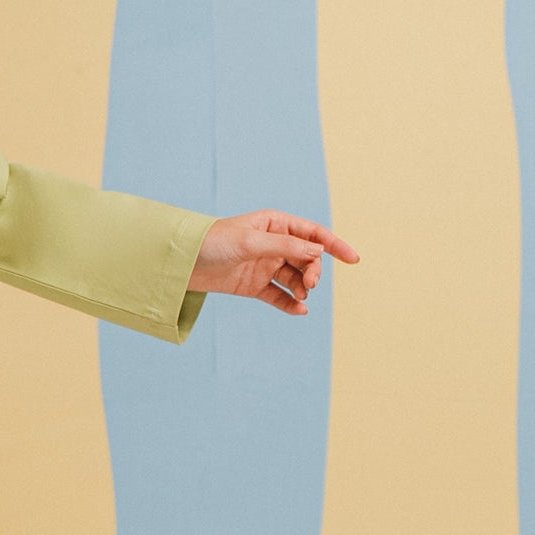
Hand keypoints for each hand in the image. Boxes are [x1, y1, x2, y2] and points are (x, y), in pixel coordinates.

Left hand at [187, 210, 358, 314]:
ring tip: (302, 296)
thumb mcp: (250, 242)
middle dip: (314, 271)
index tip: (354, 259)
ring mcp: (264, 265)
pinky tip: (299, 310)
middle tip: (310, 284)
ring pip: (295, 278)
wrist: (180, 263)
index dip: (334, 245)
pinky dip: (290, 303)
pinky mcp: (254, 285)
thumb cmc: (212, 242)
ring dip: (303, 287)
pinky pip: (279, 296)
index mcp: (274, 224)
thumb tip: (317, 252)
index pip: (312, 233)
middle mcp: (273, 243)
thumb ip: (284, 247)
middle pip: (307, 258)